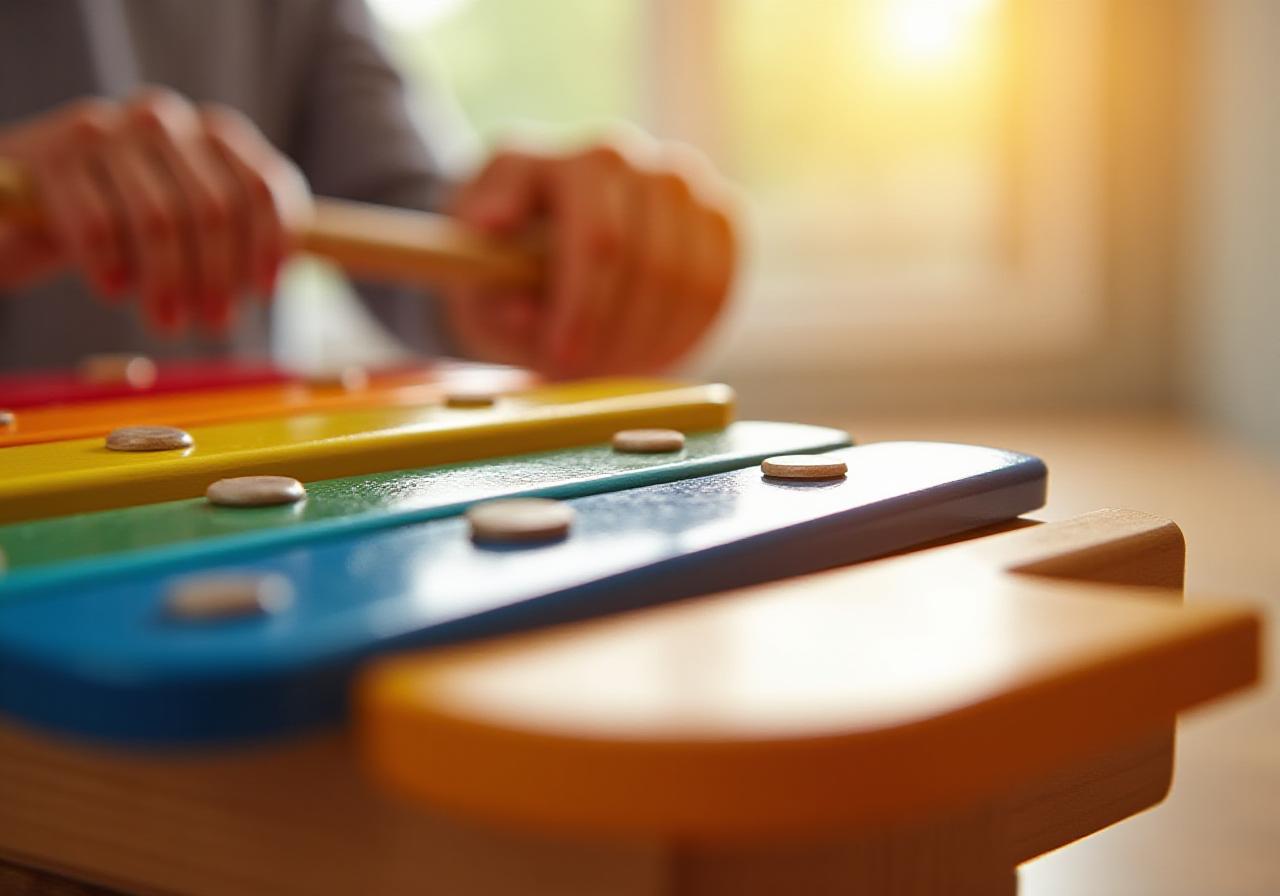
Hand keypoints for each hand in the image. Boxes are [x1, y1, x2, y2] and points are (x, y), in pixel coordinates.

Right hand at [0, 89, 310, 334]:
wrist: (52, 193)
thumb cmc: (145, 218)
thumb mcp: (201, 217)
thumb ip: (244, 238)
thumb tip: (272, 286)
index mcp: (217, 133)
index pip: (262, 188)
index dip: (269, 246)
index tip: (265, 295)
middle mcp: (166, 121)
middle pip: (213, 209)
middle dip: (218, 277)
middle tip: (214, 325)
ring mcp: (109, 131)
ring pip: (158, 220)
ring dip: (167, 283)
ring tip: (167, 324)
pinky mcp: (56, 156)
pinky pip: (97, 224)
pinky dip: (111, 267)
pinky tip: (116, 292)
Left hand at [447, 139, 736, 377]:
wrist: (535, 235)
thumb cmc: (499, 259)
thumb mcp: (472, 280)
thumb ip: (491, 295)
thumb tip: (522, 311)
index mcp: (566, 162)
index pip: (600, 239)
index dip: (583, 308)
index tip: (557, 357)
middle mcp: (629, 159)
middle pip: (651, 263)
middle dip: (617, 336)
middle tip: (583, 379)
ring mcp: (679, 184)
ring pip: (689, 282)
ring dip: (649, 343)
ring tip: (607, 371)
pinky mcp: (715, 217)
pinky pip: (716, 289)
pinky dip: (684, 335)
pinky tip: (647, 357)